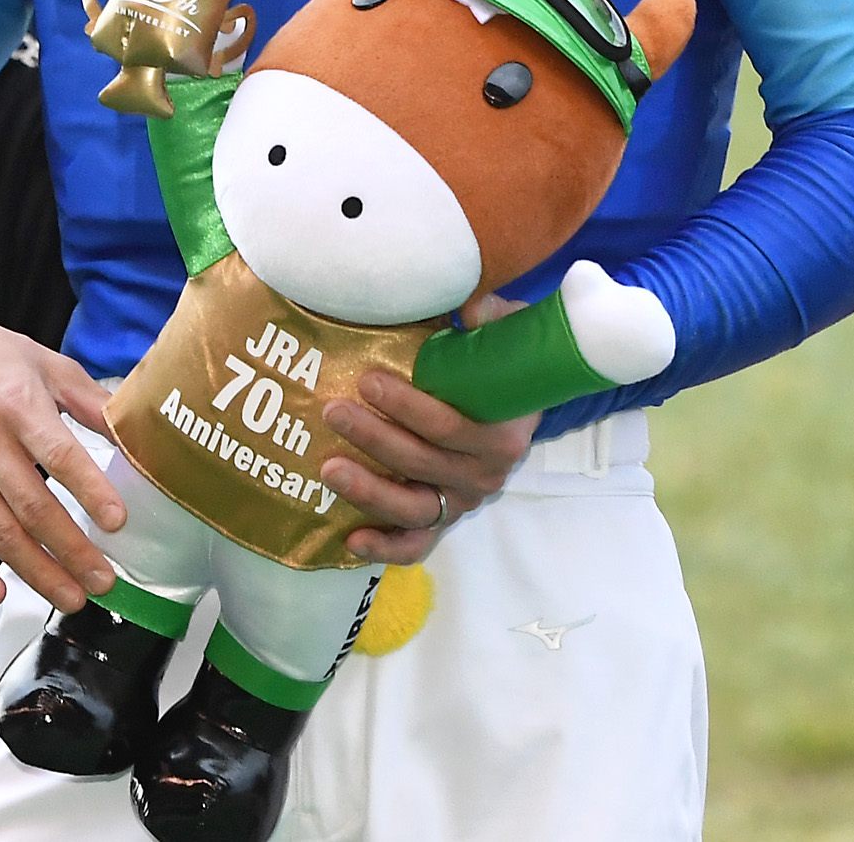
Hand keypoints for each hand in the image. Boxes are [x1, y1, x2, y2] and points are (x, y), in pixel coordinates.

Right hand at [0, 315, 123, 608]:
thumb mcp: (46, 364)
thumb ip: (91, 401)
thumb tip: (133, 432)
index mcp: (18, 405)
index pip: (59, 455)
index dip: (90, 491)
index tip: (116, 522)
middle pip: (32, 506)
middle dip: (71, 551)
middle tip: (103, 580)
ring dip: (36, 571)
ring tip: (70, 596)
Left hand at [324, 293, 537, 563]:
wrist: (524, 402)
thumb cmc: (507, 363)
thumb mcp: (509, 332)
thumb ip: (492, 316)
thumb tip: (468, 307)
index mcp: (501, 435)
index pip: (447, 426)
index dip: (406, 407)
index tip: (367, 380)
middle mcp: (484, 475)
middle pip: (421, 463)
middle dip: (373, 438)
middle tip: (333, 410)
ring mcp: (462, 501)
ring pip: (413, 508)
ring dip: (369, 491)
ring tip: (329, 468)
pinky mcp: (444, 518)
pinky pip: (416, 544)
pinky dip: (385, 547)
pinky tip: (350, 539)